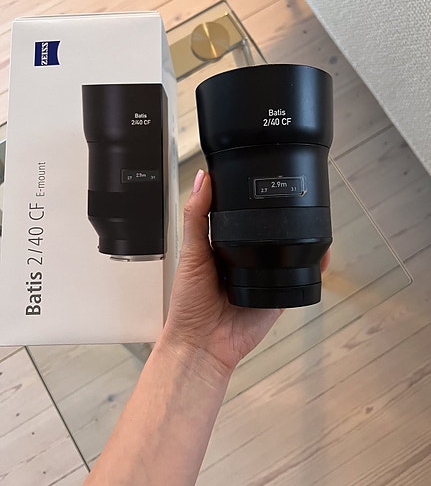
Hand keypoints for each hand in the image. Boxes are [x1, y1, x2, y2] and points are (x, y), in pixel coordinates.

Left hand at [162, 170, 329, 377]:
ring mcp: (263, 276)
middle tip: (294, 196)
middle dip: (282, 217)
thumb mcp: (190, 252)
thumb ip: (197, 216)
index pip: (241, 216)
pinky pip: (299, 278)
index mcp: (223, 245)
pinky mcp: (277, 295)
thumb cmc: (189, 304)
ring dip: (301, 238)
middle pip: (268, 232)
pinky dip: (313, 267)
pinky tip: (320, 254)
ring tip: (312, 218)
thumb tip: (202, 180)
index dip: (251, 199)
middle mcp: (245, 258)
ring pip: (287, 252)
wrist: (202, 345)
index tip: (261, 179)